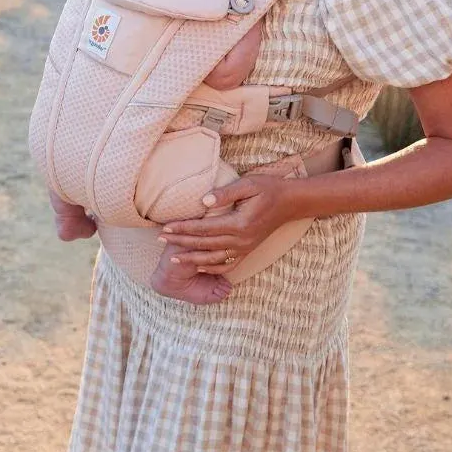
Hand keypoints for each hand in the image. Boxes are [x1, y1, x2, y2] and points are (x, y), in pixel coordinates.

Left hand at [156, 174, 293, 273]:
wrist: (290, 203)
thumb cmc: (268, 189)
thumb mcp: (248, 185)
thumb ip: (225, 194)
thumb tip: (203, 200)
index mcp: (239, 223)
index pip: (204, 228)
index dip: (183, 228)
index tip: (166, 227)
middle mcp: (241, 240)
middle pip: (205, 244)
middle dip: (181, 242)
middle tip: (160, 239)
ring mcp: (245, 248)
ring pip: (213, 257)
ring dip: (192, 258)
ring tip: (173, 257)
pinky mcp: (248, 250)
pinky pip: (227, 263)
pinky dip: (211, 266)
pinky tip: (198, 266)